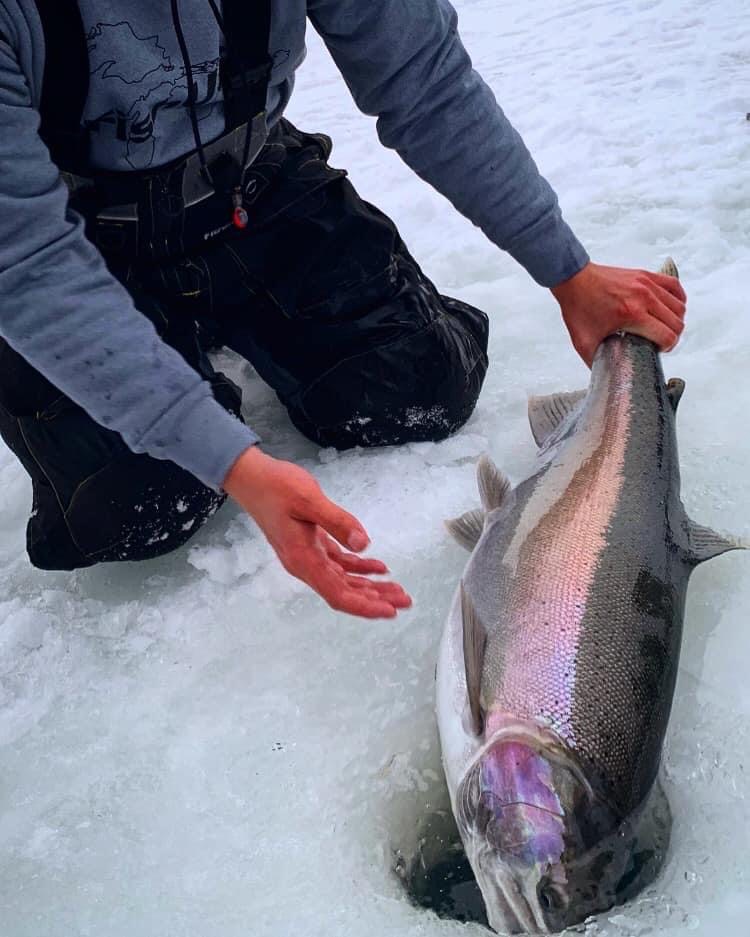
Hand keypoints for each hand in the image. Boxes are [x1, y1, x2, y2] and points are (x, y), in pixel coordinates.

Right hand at [223, 446, 411, 618]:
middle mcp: (305, 565)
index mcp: (303, 559)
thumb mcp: (309, 499)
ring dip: (371, 586)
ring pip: (344, 580)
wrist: (252, 478)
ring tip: (397, 589)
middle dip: (375, 599)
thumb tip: (364, 545)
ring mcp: (307, 557)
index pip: (338, 594)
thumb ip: (338, 522)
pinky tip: (379, 568)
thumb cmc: (276, 486)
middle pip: (344, 592)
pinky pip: (339, 565)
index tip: (389, 611)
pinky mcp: (311, 546)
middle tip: (405, 600)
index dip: (365, 606)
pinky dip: (359, 569)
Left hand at [551, 262, 686, 365]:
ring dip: (675, 320)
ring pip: (679, 306)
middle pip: (677, 323)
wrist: (574, 280)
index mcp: (632, 314)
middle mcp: (644, 297)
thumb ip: (596, 362)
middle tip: (660, 342)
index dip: (667, 348)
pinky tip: (670, 309)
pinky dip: (678, 299)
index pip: (667, 336)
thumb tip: (605, 376)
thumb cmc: (578, 308)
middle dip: (672, 337)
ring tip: (663, 327)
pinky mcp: (646, 275)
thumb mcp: (584, 342)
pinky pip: (674, 286)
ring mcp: (647, 284)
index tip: (657, 350)